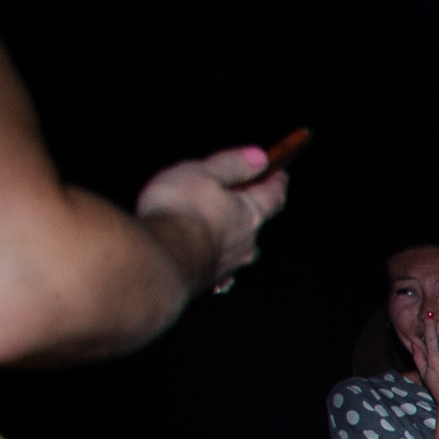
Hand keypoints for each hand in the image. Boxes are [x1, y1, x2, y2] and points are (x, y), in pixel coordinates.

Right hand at [134, 145, 288, 290]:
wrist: (159, 257)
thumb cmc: (182, 210)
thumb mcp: (205, 174)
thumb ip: (233, 165)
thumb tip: (259, 158)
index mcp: (250, 214)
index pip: (273, 196)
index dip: (277, 183)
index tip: (280, 174)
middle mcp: (246, 243)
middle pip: (256, 224)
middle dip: (250, 211)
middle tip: (242, 199)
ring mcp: (229, 265)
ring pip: (237, 247)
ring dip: (229, 235)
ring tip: (214, 225)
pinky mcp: (209, 280)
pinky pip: (216, 263)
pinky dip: (210, 252)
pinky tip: (198, 251)